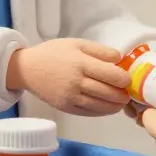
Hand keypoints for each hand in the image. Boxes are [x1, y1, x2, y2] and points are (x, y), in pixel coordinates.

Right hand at [7, 39, 130, 116]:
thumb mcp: (76, 44)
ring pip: (99, 105)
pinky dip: (101, 112)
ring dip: (114, 106)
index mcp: (80, 63)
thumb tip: (119, 59)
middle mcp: (76, 81)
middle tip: (128, 93)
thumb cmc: (53, 53)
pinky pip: (88, 112)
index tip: (128, 80)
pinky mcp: (65, 107)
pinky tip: (107, 108)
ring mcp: (70, 97)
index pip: (110, 75)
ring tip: (121, 103)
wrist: (28, 69)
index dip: (123, 79)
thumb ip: (99, 50)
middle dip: (121, 94)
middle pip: (107, 92)